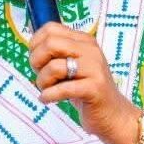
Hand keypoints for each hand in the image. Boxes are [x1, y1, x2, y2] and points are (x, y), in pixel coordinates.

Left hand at [29, 22, 140, 143]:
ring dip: (43, 82)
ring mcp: (94, 69)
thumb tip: (31, 46)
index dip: (35, 44)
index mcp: (84, 41)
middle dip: (36, 61)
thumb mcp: (72, 66)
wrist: (112, 114)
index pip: (50, 29)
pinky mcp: (95, 88)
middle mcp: (90, 50)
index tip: (38, 61)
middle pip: (50, 43)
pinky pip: (63, 88)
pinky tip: (47, 99)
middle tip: (41, 76)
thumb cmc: (85, 90)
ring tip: (47, 90)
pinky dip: (49, 95)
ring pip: (54, 67)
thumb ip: (55, 54)